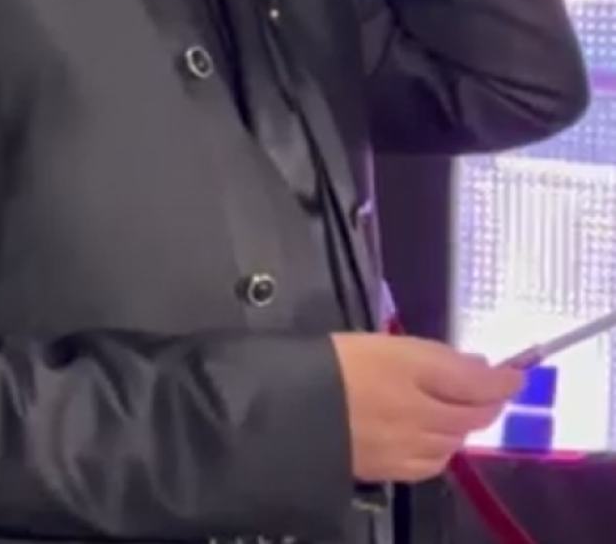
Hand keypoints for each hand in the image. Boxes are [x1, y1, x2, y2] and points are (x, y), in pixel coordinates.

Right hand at [331, 332, 522, 483]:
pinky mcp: (387, 469)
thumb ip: (438, 356)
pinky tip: (435, 442)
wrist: (292, 405)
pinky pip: (430, 465)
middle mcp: (424, 417)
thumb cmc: (339, 360)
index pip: (479, 383)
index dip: (503, 380)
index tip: (518, 374)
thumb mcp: (390, 343)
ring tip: (462, 412)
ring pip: (454, 442)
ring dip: (465, 426)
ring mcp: (407, 449)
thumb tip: (480, 367)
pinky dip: (442, 451)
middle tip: (492, 391)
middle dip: (487, 403)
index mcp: (422, 374)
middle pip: (470, 417)